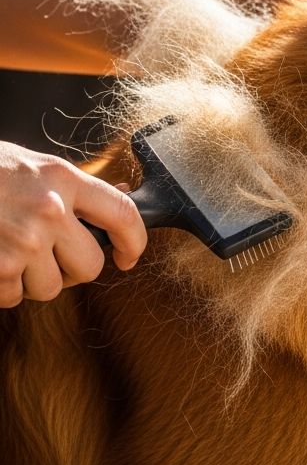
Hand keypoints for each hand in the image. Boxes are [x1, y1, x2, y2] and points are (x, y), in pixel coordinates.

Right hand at [0, 142, 147, 306]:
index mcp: (63, 179)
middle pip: (90, 266)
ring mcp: (22, 242)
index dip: (134, 242)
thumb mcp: (34, 166)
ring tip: (12, 252)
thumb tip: (122, 193)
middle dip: (73, 270)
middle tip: (52, 257)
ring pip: (51, 288)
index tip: (128, 256)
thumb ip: (76, 185)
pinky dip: (3, 288)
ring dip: (33, 280)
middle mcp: (49, 210)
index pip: (123, 214)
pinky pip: (13, 297)